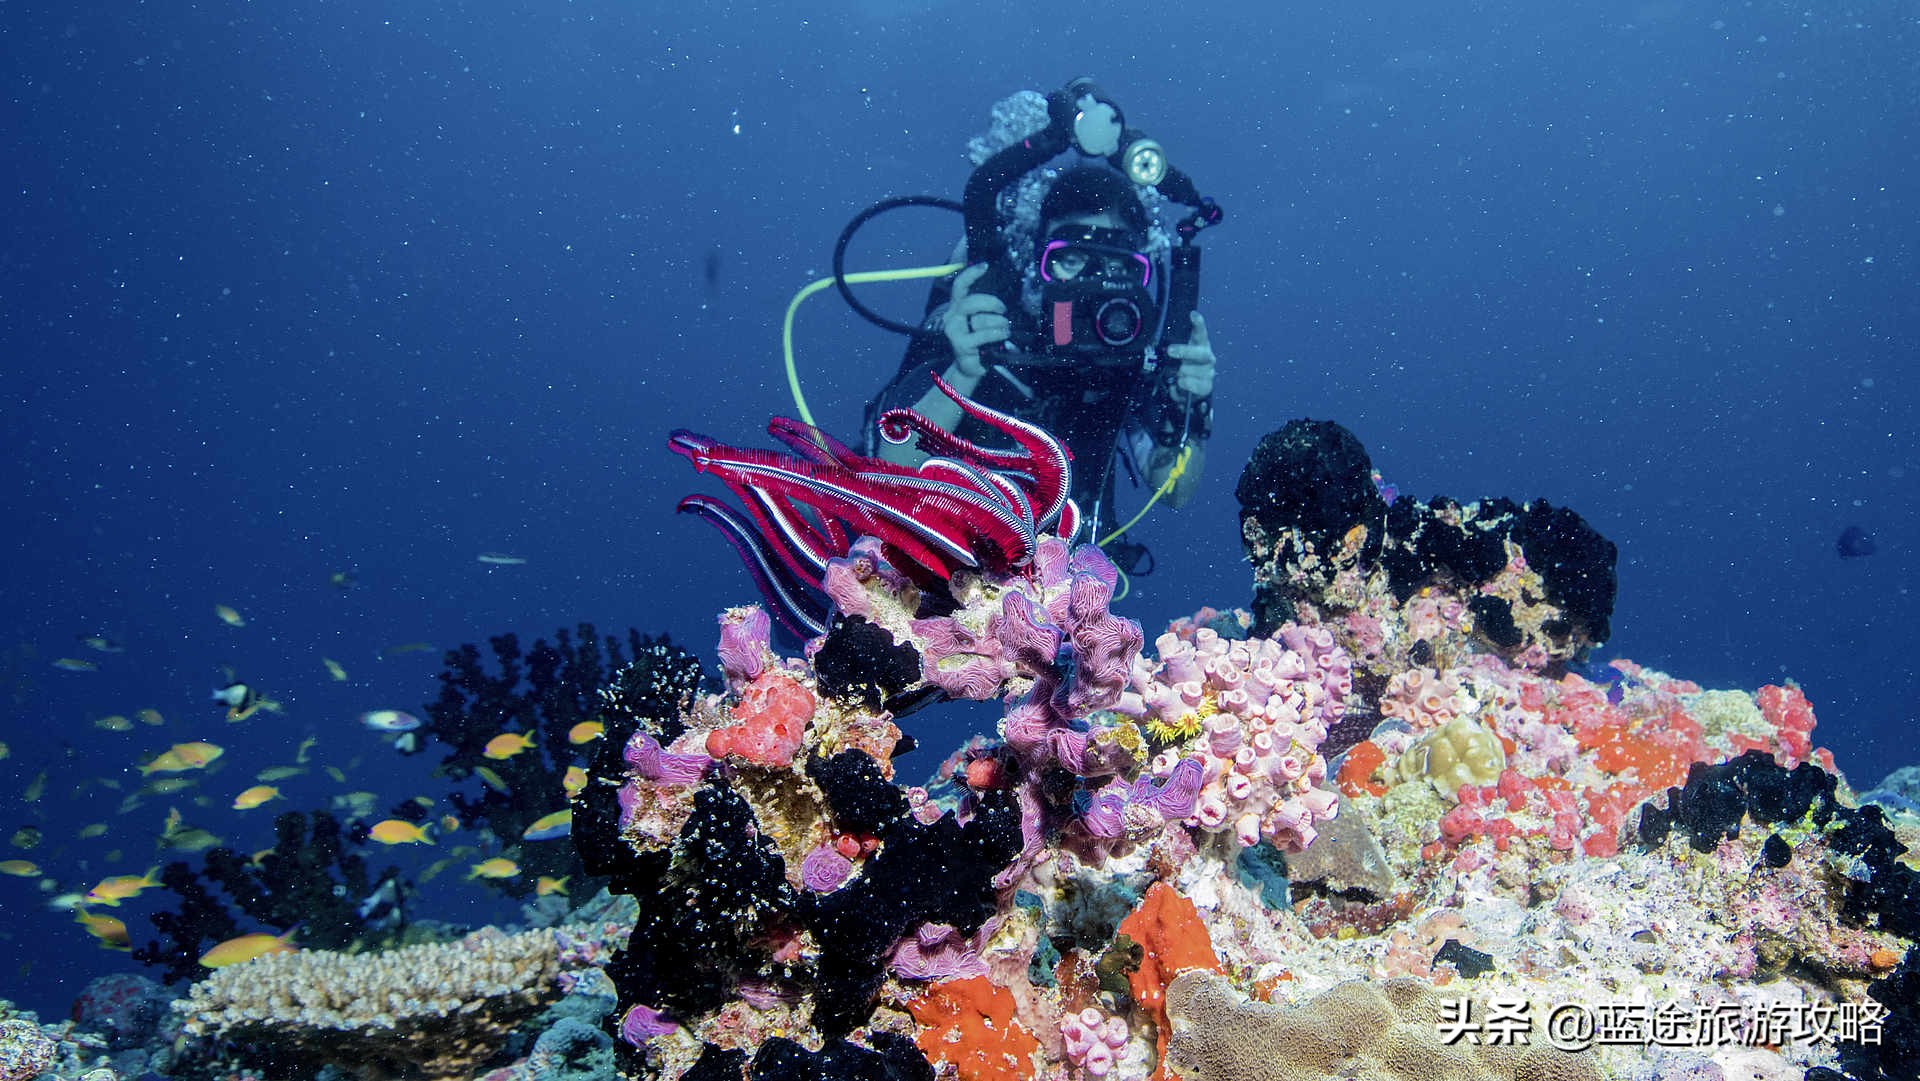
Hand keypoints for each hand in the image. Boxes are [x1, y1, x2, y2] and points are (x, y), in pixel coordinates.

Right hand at [941, 263, 1008, 381]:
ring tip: (1006, 327)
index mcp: (957, 307)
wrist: (971, 367)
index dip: (970, 274)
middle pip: (970, 302)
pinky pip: (983, 335)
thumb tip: (1007, 293)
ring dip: (999, 322)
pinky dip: (997, 333)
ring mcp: (954, 332)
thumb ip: (986, 308)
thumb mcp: (981, 321)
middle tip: (1003, 310)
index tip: (985, 265)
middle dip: (991, 303)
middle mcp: (952, 317)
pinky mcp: (961, 346)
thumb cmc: (980, 340)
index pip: (959, 286)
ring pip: (980, 320)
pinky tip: (1003, 335)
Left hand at [1165, 312, 1215, 401]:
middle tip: (1170, 351)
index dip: (1198, 323)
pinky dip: (1186, 384)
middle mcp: (1207, 357)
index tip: (1193, 314)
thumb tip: (1152, 343)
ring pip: (1197, 370)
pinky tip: (1179, 383)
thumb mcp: (1173, 356)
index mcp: (1199, 345)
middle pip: (1201, 353)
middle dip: (1185, 351)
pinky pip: (1197, 385)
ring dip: (1183, 372)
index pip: (1200, 332)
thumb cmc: (1179, 367)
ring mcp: (1208, 372)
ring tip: (1176, 373)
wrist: (1186, 390)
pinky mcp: (1207, 386)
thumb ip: (1168, 348)